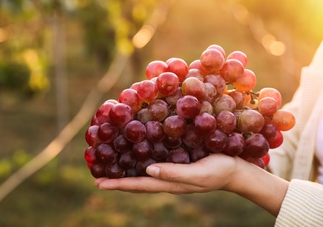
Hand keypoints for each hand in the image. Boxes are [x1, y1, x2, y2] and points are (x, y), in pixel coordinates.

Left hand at [94, 152, 288, 216]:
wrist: (237, 169)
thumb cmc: (219, 170)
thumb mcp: (198, 174)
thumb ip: (174, 174)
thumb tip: (148, 170)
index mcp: (169, 183)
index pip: (138, 184)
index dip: (118, 184)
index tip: (98, 183)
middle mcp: (167, 177)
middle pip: (137, 180)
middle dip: (117, 179)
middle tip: (98, 174)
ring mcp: (172, 169)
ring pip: (144, 170)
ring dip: (127, 168)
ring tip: (112, 163)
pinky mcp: (179, 160)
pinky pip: (155, 159)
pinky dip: (142, 157)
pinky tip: (138, 150)